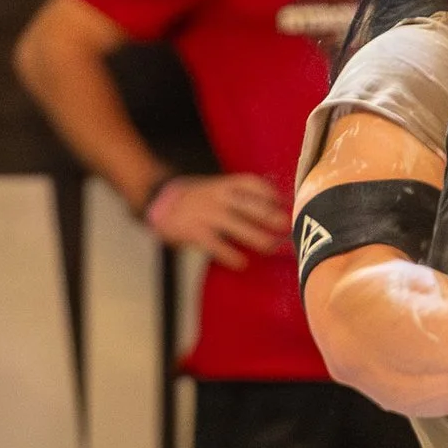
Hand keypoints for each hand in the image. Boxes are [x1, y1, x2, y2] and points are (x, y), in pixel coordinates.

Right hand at [146, 174, 286, 269]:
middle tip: (288, 228)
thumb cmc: (197, 199)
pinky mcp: (195, 231)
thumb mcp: (216, 188)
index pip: (252, 184)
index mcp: (224, 185)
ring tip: (271, 248)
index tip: (285, 205)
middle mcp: (218, 197)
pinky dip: (230, 255)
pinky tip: (242, 263)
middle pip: (250, 205)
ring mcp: (206, 213)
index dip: (270, 194)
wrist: (158, 202)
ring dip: (257, 237)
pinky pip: (217, 245)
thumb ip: (239, 197)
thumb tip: (275, 210)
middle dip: (271, 216)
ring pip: (237, 225)